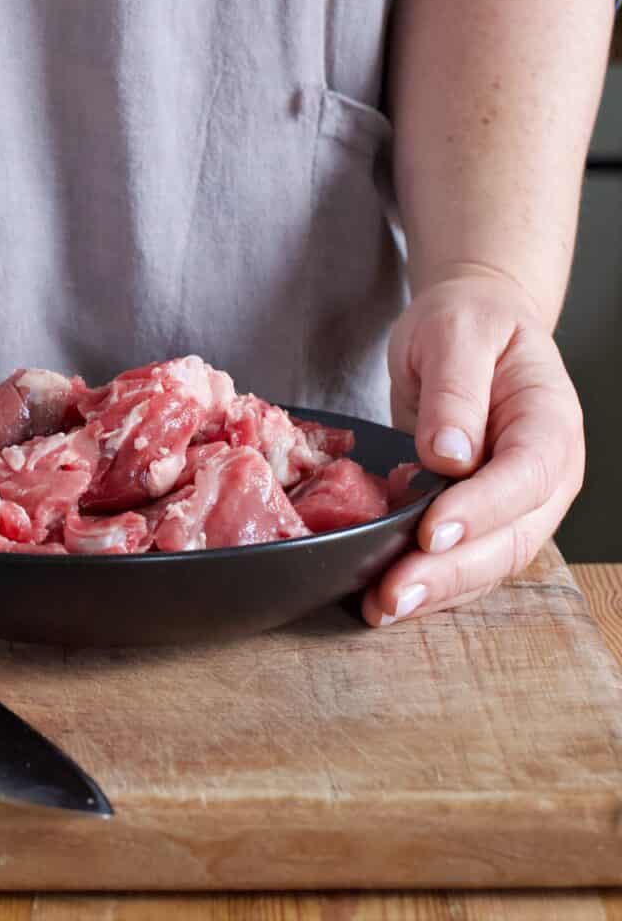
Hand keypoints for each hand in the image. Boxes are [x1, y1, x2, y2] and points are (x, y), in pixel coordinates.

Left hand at [362, 273, 583, 625]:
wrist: (470, 327)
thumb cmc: (466, 323)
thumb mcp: (455, 332)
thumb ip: (457, 390)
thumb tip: (449, 454)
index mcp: (550, 421)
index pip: (527, 475)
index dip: (482, 509)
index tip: (431, 531)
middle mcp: (545, 473)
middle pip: (510, 537)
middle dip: (450, 572)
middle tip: (393, 594)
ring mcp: (516, 502)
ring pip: (488, 562)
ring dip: (436, 591)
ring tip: (381, 608)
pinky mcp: (482, 516)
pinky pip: (464, 559)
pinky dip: (428, 582)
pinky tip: (386, 597)